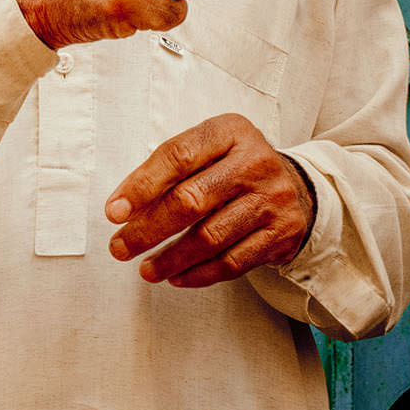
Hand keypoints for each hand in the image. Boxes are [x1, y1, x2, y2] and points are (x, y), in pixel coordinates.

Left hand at [105, 114, 317, 286]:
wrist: (294, 187)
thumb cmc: (234, 169)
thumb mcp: (209, 151)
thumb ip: (171, 170)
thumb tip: (124, 209)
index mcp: (230, 132)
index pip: (178, 156)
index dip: (141, 186)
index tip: (114, 213)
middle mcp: (255, 162)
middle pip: (192, 201)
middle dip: (149, 230)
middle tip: (120, 248)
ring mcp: (272, 199)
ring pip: (211, 237)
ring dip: (171, 259)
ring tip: (146, 270)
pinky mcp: (282, 233)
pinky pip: (233, 261)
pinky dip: (200, 274)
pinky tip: (177, 277)